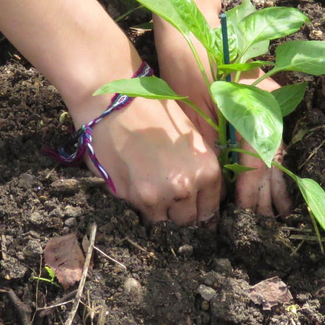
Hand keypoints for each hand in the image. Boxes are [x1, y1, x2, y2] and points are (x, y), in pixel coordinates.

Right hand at [85, 94, 221, 224]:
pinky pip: (143, 215)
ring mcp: (162, 195)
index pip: (210, 208)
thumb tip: (198, 194)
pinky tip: (135, 184)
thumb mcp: (188, 135)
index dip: (198, 207)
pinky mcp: (136, 198)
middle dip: (178, 210)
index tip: (189, 204)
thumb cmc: (151, 112)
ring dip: (159, 210)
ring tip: (148, 185)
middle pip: (188, 219)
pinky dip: (140, 206)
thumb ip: (197, 166)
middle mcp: (189, 186)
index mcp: (207, 169)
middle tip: (166, 194)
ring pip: (165, 220)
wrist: (114, 104)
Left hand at [158, 35, 293, 218]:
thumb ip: (208, 136)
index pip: (258, 156)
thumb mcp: (195, 100)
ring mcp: (265, 102)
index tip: (246, 208)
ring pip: (274, 148)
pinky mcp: (259, 102)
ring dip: (272, 180)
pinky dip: (267, 163)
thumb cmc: (189, 57)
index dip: (252, 185)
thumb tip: (217, 171)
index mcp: (253, 105)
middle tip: (263, 219)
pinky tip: (269, 182)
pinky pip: (268, 139)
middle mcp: (266, 105)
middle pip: (272, 155)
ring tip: (272, 210)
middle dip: (268, 189)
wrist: (192, 21)